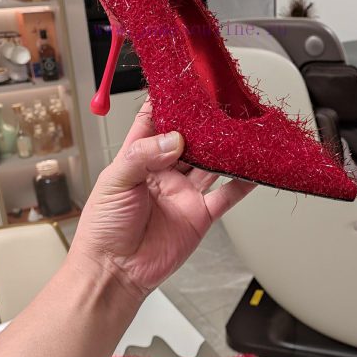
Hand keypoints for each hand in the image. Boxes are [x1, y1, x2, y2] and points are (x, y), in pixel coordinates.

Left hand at [69, 102, 254, 299]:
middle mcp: (164, 172)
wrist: (115, 272)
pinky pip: (226, 196)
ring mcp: (184, 193)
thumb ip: (142, 156)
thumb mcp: (114, 182)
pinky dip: (242, 185)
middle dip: (203, 124)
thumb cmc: (103, 229)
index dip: (168, 102)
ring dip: (225, 151)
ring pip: (211, 164)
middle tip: (221, 106)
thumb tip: (175, 139)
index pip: (154, 121)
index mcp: (138, 158)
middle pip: (189, 140)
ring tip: (240, 133)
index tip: (184, 84)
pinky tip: (253, 171)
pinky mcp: (200, 215)